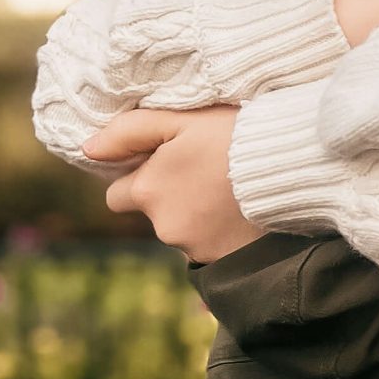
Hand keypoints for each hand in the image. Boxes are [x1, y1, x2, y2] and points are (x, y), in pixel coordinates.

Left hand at [84, 106, 262, 261]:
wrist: (289, 170)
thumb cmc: (235, 136)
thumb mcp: (181, 119)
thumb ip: (130, 131)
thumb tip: (89, 150)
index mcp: (146, 189)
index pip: (118, 195)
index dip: (140, 178)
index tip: (167, 165)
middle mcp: (162, 224)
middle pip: (153, 214)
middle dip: (168, 199)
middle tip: (203, 174)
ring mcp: (192, 246)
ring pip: (181, 230)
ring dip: (196, 214)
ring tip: (228, 190)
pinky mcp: (221, 259)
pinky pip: (209, 245)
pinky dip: (219, 231)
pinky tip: (241, 209)